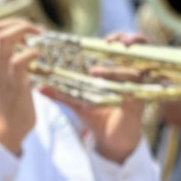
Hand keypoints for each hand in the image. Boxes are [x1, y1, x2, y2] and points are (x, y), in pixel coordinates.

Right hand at [0, 19, 41, 154]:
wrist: (9, 126)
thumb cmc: (13, 102)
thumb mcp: (7, 77)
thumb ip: (11, 62)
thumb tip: (26, 47)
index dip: (13, 23)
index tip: (29, 30)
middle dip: (20, 23)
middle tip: (37, 30)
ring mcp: (3, 73)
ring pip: (5, 40)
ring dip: (25, 32)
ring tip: (39, 38)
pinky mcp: (15, 84)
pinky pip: (19, 61)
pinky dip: (31, 52)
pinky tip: (39, 56)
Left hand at [39, 32, 147, 161]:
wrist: (112, 141)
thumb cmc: (98, 117)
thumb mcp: (79, 103)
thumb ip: (62, 94)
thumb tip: (39, 88)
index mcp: (120, 72)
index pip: (127, 48)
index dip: (122, 38)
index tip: (108, 38)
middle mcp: (133, 78)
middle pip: (141, 51)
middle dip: (131, 41)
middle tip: (114, 42)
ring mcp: (139, 90)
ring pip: (136, 71)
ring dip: (117, 69)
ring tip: (97, 71)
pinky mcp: (139, 105)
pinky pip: (135, 93)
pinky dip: (122, 89)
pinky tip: (108, 88)